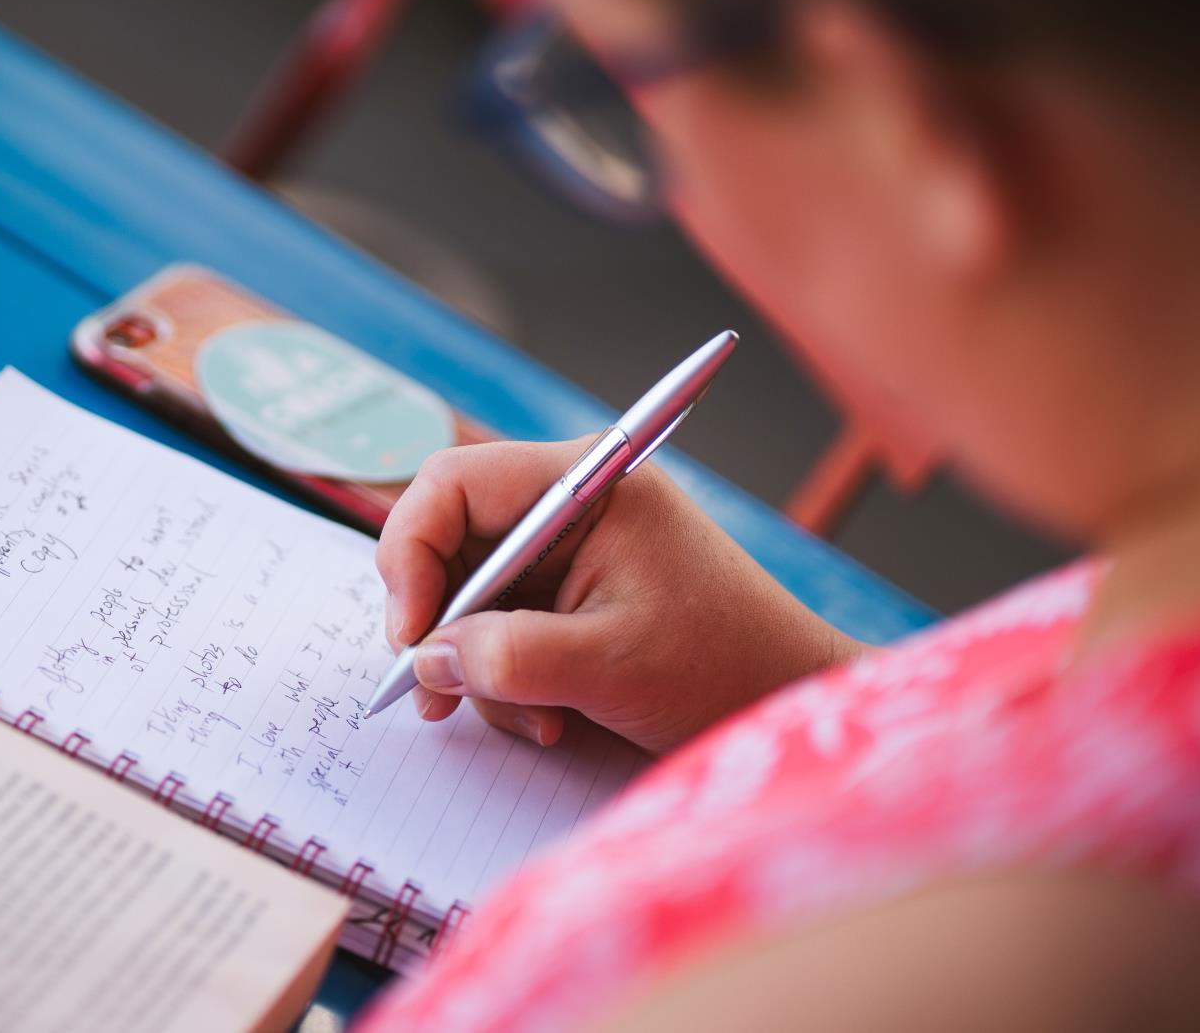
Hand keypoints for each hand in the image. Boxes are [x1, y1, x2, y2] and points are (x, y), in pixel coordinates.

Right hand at [378, 440, 865, 751]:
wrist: (789, 700)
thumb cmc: (723, 666)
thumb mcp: (607, 665)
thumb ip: (508, 657)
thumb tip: (427, 659)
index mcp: (585, 483)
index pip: (452, 485)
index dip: (411, 554)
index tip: (410, 636)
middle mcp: (569, 502)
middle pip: (449, 542)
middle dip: (443, 625)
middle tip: (440, 695)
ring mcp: (567, 548)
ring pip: (468, 595)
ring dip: (480, 666)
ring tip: (536, 716)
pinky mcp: (568, 592)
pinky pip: (499, 625)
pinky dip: (504, 675)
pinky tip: (549, 712)